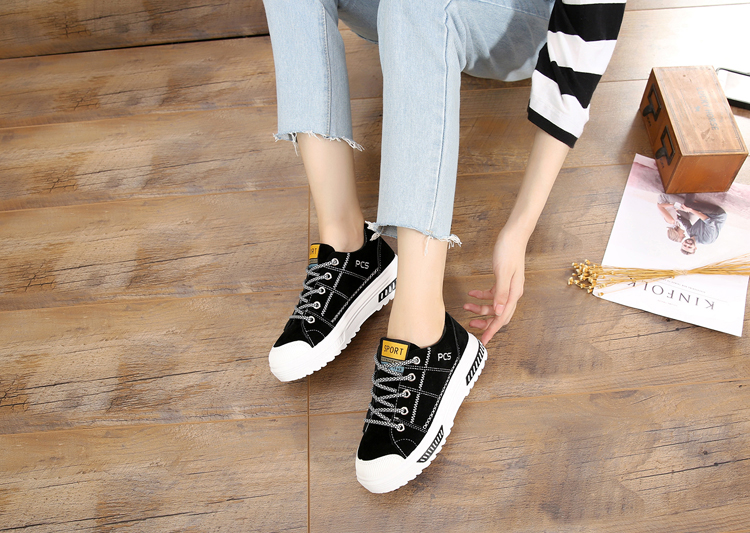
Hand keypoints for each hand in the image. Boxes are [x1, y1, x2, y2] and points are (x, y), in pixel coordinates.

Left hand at [463, 229, 526, 344]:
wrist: (513, 235)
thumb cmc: (508, 251)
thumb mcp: (502, 273)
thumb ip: (501, 293)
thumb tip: (498, 312)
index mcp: (514, 293)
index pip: (502, 318)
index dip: (492, 331)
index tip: (484, 341)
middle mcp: (513, 293)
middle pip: (499, 315)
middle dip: (485, 322)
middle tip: (471, 325)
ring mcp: (508, 287)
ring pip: (494, 305)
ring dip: (481, 308)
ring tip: (466, 307)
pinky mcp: (503, 280)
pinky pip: (493, 294)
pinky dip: (482, 296)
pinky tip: (472, 294)